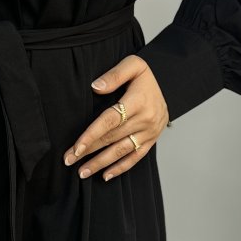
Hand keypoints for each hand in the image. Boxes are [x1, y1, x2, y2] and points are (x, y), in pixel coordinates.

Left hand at [64, 56, 168, 180]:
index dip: (92, 135)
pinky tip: (105, 175)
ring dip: (101, 163)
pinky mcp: (151, 140)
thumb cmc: (145, 77)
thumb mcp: (133, 65)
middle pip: (111, 138)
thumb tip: (95, 87)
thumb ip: (114, 75)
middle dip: (88, 151)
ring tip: (82, 173)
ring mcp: (149, 132)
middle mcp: (145, 119)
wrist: (172, 86)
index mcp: (138, 101)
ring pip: (122, 151)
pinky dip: (120, 168)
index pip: (110, 121)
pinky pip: (135, 157)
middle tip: (69, 160)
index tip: (76, 147)